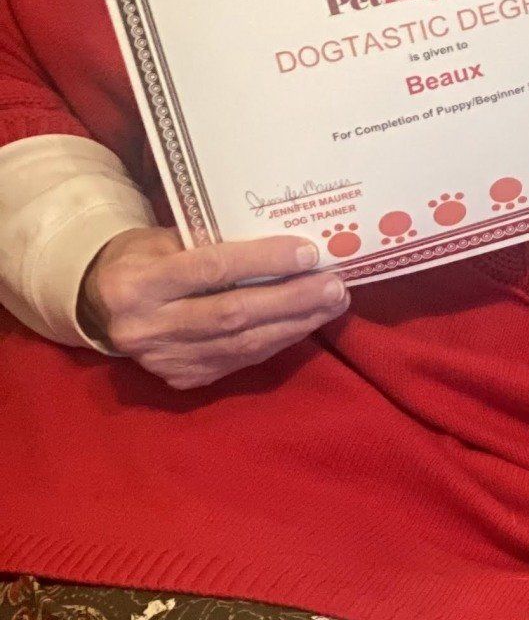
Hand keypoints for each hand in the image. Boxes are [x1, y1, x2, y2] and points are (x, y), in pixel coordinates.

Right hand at [79, 227, 348, 388]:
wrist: (102, 306)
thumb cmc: (143, 259)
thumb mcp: (164, 240)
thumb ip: (213, 244)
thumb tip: (286, 246)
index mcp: (136, 284)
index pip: (209, 270)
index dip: (262, 261)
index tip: (308, 252)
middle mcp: (146, 327)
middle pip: (233, 314)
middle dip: (292, 300)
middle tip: (335, 286)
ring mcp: (164, 360)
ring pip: (242, 344)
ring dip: (295, 324)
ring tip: (331, 304)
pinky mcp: (182, 379)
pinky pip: (241, 360)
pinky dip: (277, 341)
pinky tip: (304, 324)